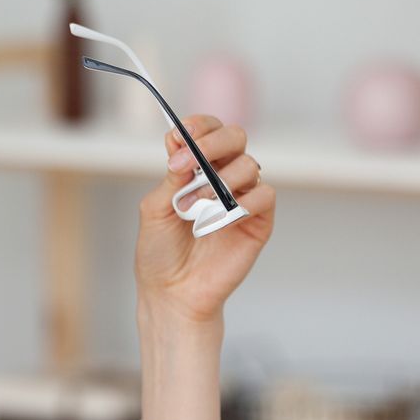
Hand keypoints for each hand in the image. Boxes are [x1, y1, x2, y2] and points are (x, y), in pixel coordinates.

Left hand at [135, 115, 274, 324]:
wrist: (172, 292)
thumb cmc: (160, 252)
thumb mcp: (154, 210)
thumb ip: (171, 179)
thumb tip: (183, 149)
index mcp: (196, 170)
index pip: (206, 132)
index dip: (198, 127)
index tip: (181, 135)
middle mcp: (222, 177)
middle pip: (235, 137)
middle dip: (214, 142)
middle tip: (191, 162)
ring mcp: (242, 197)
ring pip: (249, 164)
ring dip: (221, 179)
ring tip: (196, 206)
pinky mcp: (259, 221)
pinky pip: (264, 195)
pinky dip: (246, 200)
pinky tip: (226, 214)